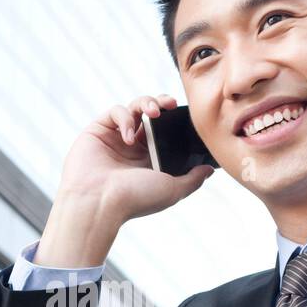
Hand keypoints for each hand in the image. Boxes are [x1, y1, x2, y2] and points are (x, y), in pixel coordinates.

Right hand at [59, 93, 214, 222]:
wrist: (100, 203)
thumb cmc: (135, 199)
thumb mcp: (172, 190)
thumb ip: (192, 179)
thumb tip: (209, 170)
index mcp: (148, 160)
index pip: (165, 131)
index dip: (175, 120)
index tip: (186, 115)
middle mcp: (132, 148)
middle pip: (150, 114)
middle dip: (162, 104)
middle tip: (171, 104)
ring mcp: (114, 138)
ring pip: (133, 108)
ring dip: (147, 103)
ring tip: (154, 112)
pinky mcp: (97, 131)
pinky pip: (115, 112)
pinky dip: (125, 118)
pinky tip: (129, 136)